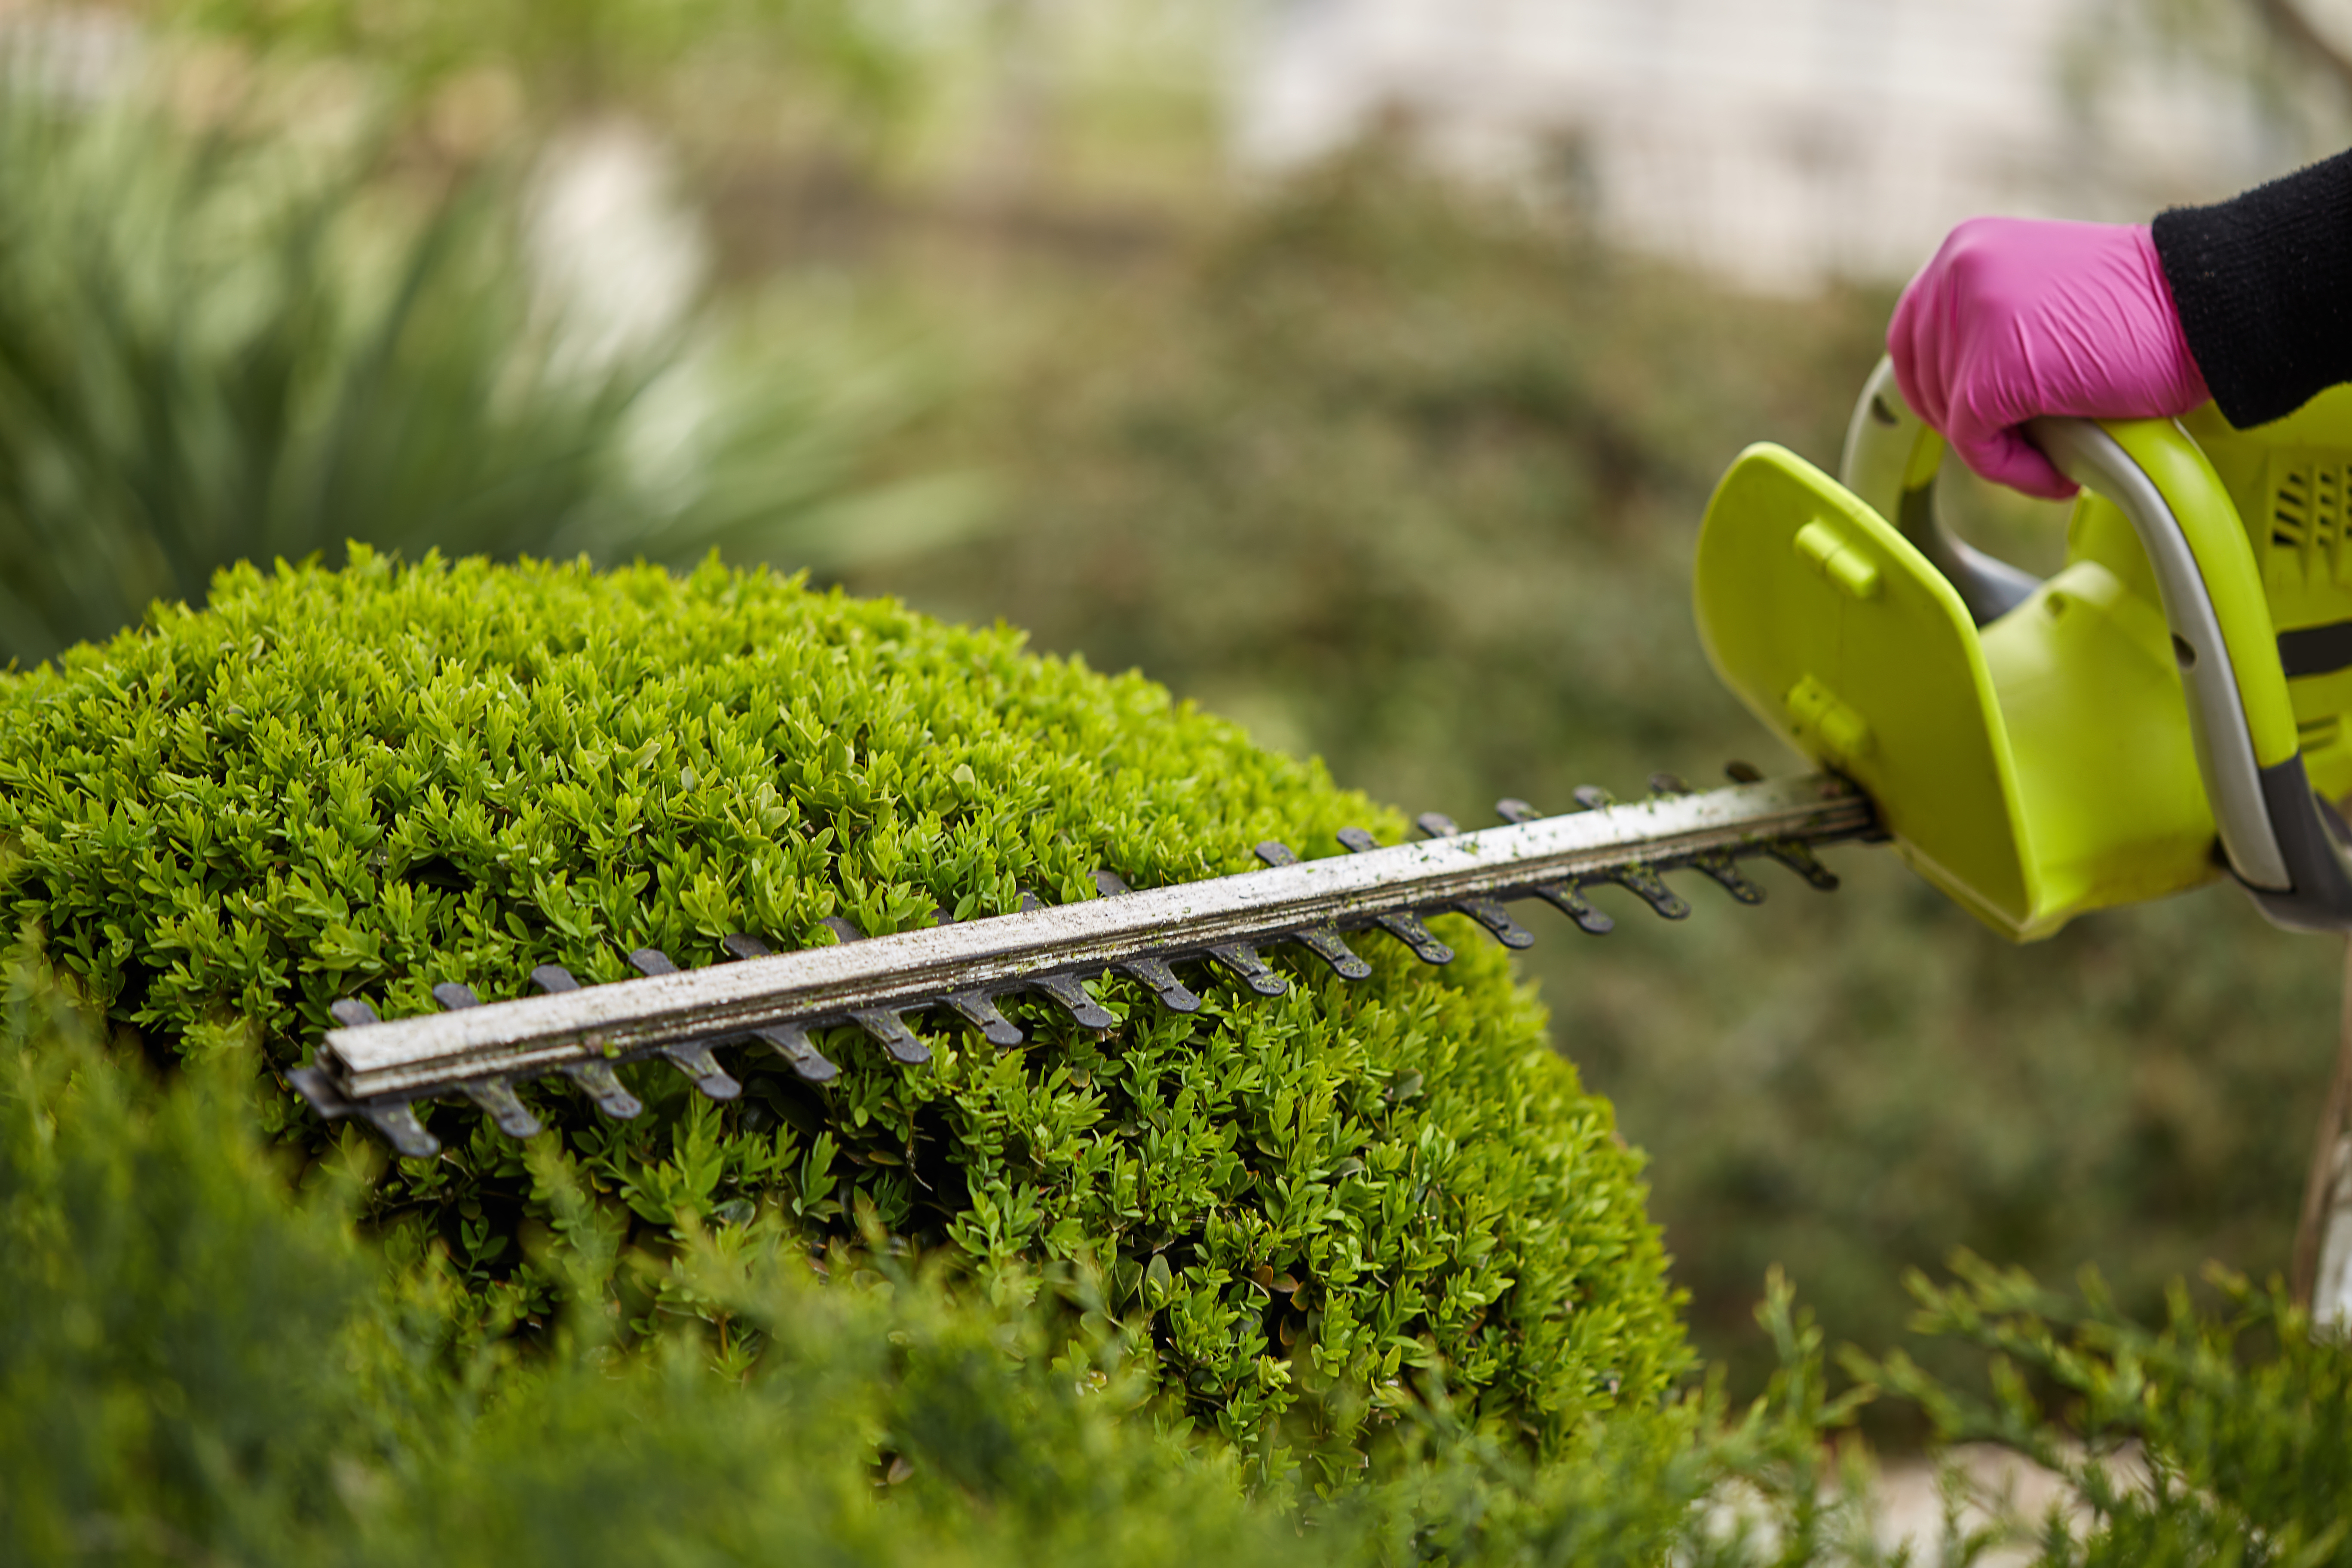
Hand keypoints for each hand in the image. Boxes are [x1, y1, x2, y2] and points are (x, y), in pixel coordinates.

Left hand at [1889, 217, 2209, 498]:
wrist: (2208, 306)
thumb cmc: (2142, 315)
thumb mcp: (2040, 297)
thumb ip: (1991, 324)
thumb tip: (1952, 392)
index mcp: (1965, 250)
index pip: (1911, 337)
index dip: (1938, 389)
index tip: (1976, 417)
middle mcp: (1957, 271)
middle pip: (1925, 381)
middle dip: (1973, 423)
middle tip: (2033, 436)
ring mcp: (1972, 317)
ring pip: (1951, 417)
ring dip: (2002, 449)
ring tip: (2060, 445)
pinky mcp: (1994, 370)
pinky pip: (1977, 445)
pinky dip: (2015, 471)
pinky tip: (2061, 470)